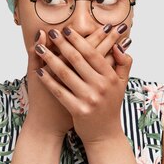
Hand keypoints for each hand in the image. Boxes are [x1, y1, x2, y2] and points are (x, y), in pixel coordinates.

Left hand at [33, 24, 133, 144]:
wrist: (105, 134)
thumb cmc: (110, 105)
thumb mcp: (121, 84)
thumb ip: (124, 63)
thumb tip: (120, 45)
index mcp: (111, 77)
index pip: (92, 53)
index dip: (78, 40)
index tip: (67, 29)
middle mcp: (101, 87)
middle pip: (77, 60)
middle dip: (62, 44)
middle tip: (52, 32)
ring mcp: (89, 99)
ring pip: (65, 73)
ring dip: (50, 59)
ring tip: (40, 48)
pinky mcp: (78, 110)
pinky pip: (59, 91)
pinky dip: (48, 80)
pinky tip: (39, 71)